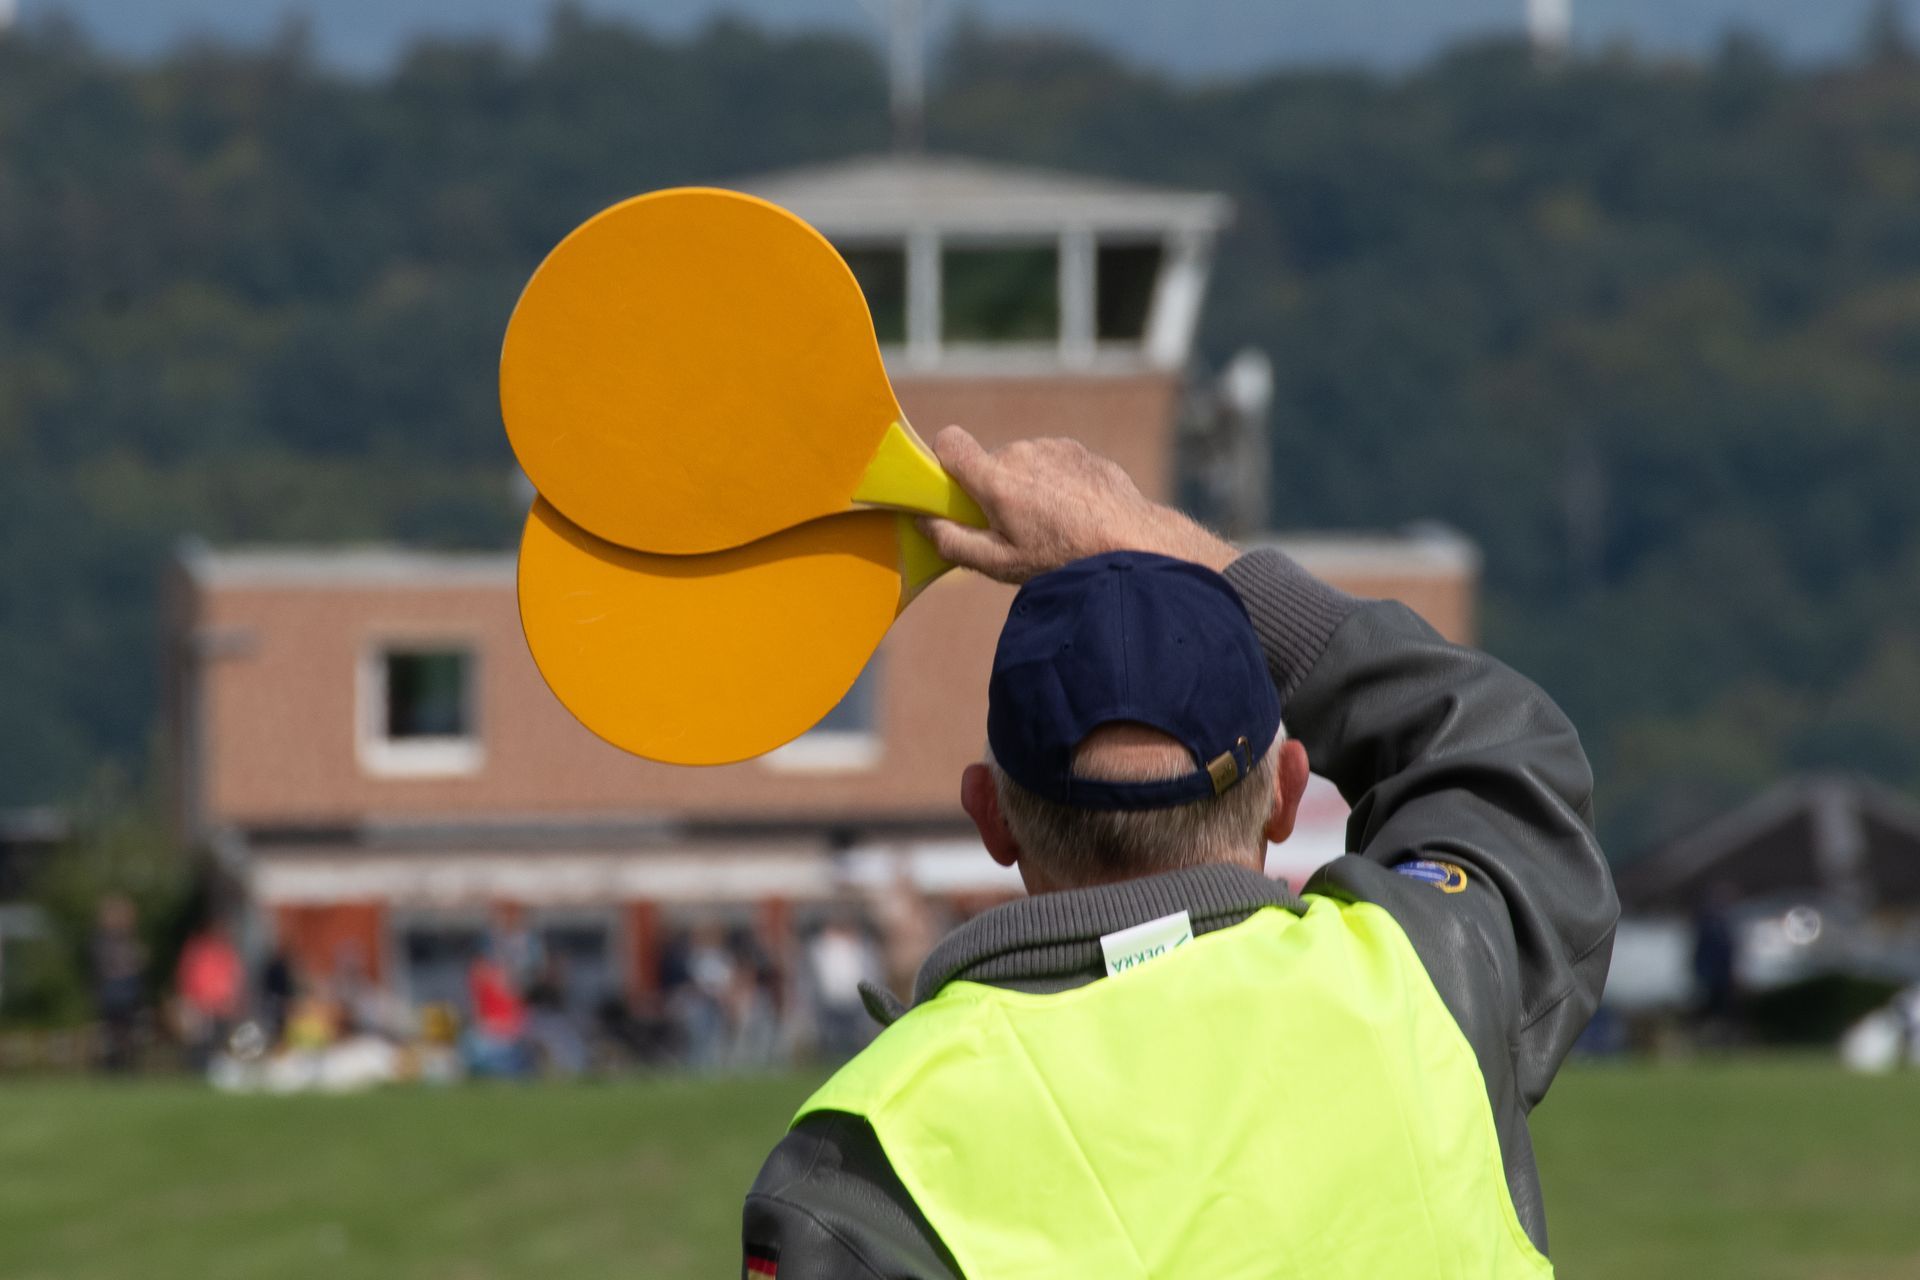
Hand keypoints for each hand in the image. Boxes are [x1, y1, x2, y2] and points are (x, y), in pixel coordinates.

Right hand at [919, 426, 1238, 583]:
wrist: (1131, 546)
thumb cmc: (1061, 559)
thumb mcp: (1000, 564)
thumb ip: (953, 542)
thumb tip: (924, 524)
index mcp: (996, 479)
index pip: (949, 442)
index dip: (946, 460)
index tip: (955, 487)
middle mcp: (1023, 453)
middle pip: (992, 462)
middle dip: (995, 488)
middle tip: (1013, 527)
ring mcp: (1055, 448)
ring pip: (1026, 462)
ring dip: (1029, 485)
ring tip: (1050, 525)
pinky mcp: (1082, 452)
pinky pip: (1056, 463)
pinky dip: (1057, 483)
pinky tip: (1074, 515)